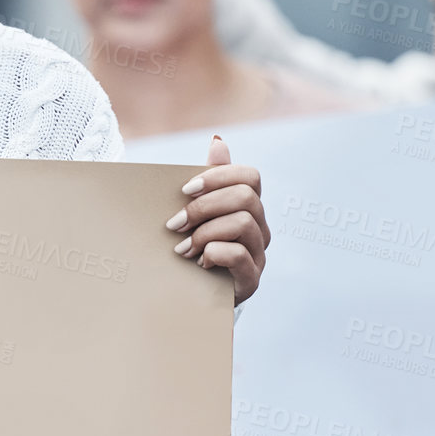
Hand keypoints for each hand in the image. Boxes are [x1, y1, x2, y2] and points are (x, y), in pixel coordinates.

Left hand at [167, 135, 267, 303]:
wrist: (192, 294)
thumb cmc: (194, 246)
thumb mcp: (197, 213)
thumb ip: (208, 180)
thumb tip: (218, 141)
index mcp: (248, 207)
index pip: (250, 177)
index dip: (218, 177)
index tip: (185, 190)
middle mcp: (260, 228)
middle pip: (245, 197)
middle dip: (204, 207)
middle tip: (175, 223)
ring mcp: (258, 253)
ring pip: (242, 224)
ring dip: (204, 233)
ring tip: (183, 248)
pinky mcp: (251, 278)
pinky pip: (239, 254)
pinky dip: (213, 253)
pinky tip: (199, 262)